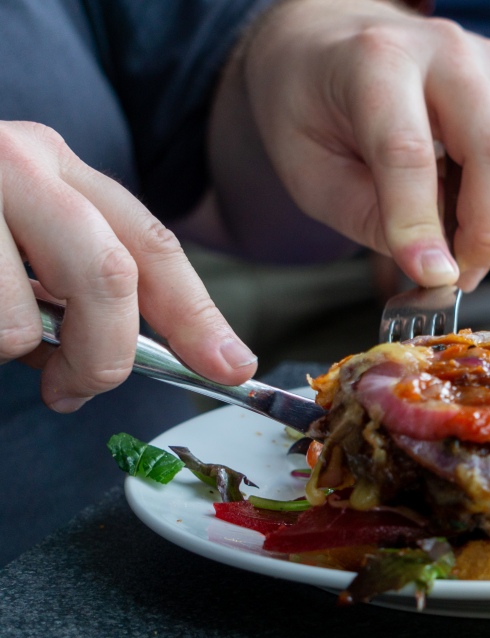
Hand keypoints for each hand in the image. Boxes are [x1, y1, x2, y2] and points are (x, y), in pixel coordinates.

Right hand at [0, 121, 256, 411]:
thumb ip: (76, 284)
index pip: (153, 244)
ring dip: (9, 355)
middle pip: (109, 275)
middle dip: (106, 355)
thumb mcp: (23, 238)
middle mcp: (18, 161)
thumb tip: (120, 365)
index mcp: (59, 164)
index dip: (199, 315)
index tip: (232, 368)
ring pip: (16, 319)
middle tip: (76, 388)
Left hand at [236, 0, 489, 290]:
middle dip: (487, 231)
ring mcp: (488, 60)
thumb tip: (429, 264)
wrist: (328, 39)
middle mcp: (443, 51)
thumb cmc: (310, 99)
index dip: (420, 224)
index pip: (408, 152)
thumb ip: (364, 217)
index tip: (430, 277)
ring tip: (447, 233)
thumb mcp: (308, 168)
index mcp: (376, 61)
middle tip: (458, 274)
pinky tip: (461, 192)